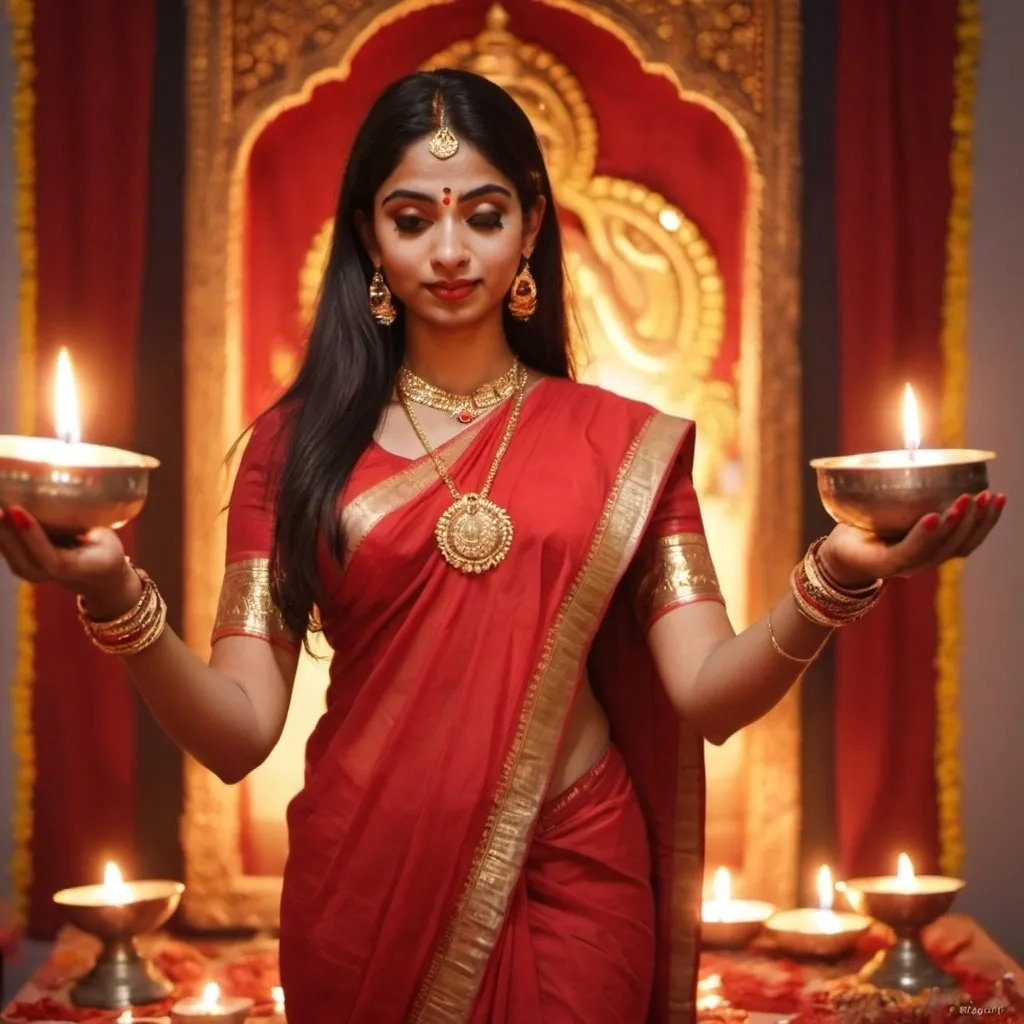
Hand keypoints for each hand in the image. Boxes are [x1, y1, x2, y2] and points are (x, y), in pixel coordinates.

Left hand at [0, 505, 139, 617]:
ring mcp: (34, 574)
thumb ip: (87, 525)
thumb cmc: (105, 551)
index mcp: (76, 568)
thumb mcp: (105, 538)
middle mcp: (51, 575)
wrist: (99, 578)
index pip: (50, 557)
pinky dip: (0, 531)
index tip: (17, 510)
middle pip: (22, 557)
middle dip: (6, 529)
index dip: (32, 535)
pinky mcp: (23, 566)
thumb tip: (68, 497)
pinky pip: (5, 549)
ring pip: (10, 554)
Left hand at [818, 491, 1005, 585]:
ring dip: (953, 525)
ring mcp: (904, 566)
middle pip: (958, 546)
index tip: (998, 495)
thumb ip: (918, 494)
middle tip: (983, 495)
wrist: (836, 551)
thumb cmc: (867, 526)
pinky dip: (922, 535)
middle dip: (975, 520)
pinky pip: (906, 551)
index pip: (968, 540)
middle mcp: (923, 561)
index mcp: (933, 549)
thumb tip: (927, 451)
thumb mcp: (897, 508)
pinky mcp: (882, 565)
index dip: (987, 521)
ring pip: (937, 550)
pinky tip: (932, 518)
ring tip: (962, 502)